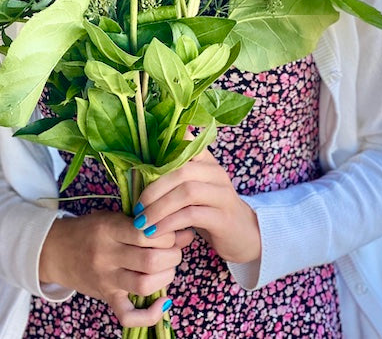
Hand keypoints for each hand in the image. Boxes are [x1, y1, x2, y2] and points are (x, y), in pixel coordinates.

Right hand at [39, 210, 193, 327]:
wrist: (55, 250)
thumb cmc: (89, 229)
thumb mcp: (113, 217)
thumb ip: (146, 223)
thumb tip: (186, 232)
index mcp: (109, 229)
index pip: (147, 233)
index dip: (167, 234)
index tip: (170, 232)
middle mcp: (107, 255)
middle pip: (150, 261)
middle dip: (172, 255)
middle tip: (173, 250)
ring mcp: (106, 280)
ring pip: (145, 285)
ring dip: (166, 277)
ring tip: (167, 268)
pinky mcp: (106, 298)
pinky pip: (128, 316)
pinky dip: (150, 314)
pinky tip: (163, 302)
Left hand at [135, 149, 261, 264]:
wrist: (244, 236)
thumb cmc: (210, 210)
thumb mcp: (195, 189)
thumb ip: (176, 176)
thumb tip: (141, 167)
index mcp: (207, 161)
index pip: (185, 146)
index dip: (161, 154)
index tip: (138, 169)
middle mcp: (216, 173)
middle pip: (181, 171)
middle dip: (154, 188)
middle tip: (137, 206)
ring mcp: (222, 194)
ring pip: (186, 192)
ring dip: (159, 208)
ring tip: (142, 222)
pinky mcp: (223, 217)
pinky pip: (192, 215)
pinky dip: (170, 223)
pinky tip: (156, 232)